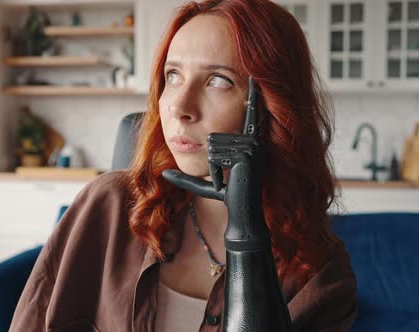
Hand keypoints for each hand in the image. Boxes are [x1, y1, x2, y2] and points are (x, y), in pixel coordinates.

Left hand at [163, 77, 268, 250]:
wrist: (240, 212)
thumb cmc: (223, 194)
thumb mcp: (203, 181)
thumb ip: (185, 176)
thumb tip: (164, 175)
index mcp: (246, 136)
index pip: (239, 113)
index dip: (250, 96)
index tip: (255, 77)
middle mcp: (253, 137)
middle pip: (211, 133)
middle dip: (210, 158)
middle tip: (223, 175)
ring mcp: (253, 145)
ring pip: (212, 142)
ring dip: (213, 165)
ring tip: (226, 177)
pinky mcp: (250, 154)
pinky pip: (217, 153)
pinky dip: (216, 170)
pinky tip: (227, 180)